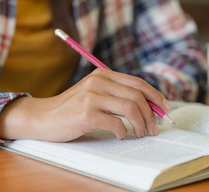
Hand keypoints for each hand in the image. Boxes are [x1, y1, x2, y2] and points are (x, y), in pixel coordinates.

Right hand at [0, 68, 170, 141]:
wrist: (43, 117)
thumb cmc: (73, 108)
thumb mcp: (95, 93)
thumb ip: (117, 95)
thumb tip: (149, 107)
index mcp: (103, 74)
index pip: (137, 82)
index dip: (155, 95)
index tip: (165, 107)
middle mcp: (98, 81)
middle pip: (137, 96)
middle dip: (152, 114)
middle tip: (155, 128)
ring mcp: (91, 96)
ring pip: (131, 108)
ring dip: (142, 124)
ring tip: (142, 133)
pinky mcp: (86, 113)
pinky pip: (116, 123)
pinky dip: (124, 132)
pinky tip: (121, 135)